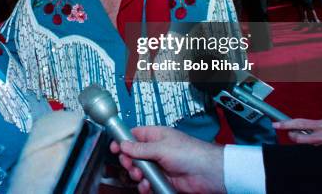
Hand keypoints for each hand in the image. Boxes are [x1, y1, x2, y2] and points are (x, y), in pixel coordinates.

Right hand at [110, 126, 224, 193]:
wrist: (208, 173)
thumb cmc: (191, 153)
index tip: (114, 148)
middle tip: (131, 165)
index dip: (122, 141)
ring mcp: (159, 165)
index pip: (133, 136)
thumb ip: (140, 148)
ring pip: (138, 171)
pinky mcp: (162, 179)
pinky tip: (147, 186)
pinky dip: (144, 186)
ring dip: (137, 175)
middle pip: (132, 155)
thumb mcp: (162, 148)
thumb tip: (124, 145)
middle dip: (129, 161)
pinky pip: (147, 183)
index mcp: (155, 136)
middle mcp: (155, 150)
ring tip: (141, 177)